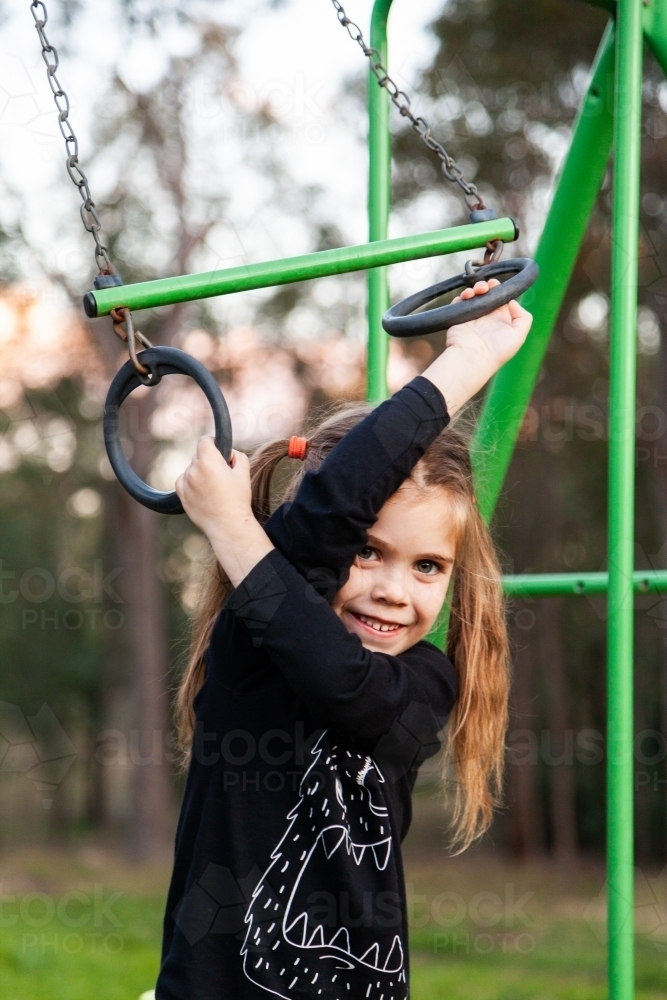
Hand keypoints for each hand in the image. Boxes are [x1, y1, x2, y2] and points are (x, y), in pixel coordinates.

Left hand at [175, 439, 273, 586]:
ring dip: (200, 472)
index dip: (213, 442)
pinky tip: (204, 493)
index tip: (218, 448)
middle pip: (198, 455)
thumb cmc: (238, 499)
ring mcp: (185, 483)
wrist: (228, 525)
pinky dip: (192, 483)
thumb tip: (227, 452)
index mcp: (209, 461)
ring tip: (214, 487)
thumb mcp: (244, 472)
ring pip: (191, 469)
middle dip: (208, 460)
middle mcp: (194, 470)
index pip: (204, 441)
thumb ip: (236, 455)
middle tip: (221, 473)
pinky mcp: (181, 495)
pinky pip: (184, 481)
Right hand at [447, 278, 531, 369]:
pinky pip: (459, 302)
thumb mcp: (519, 335)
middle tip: (487, 287)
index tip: (497, 286)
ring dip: (476, 288)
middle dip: (487, 286)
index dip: (500, 290)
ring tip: (477, 291)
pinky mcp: (459, 317)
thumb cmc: (497, 350)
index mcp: (501, 319)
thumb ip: (523, 317)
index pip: (501, 298)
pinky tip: (467, 296)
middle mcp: (487, 317)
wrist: (473, 357)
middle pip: (487, 294)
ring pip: (473, 295)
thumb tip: (512, 302)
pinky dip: (462, 296)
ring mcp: (472, 316)